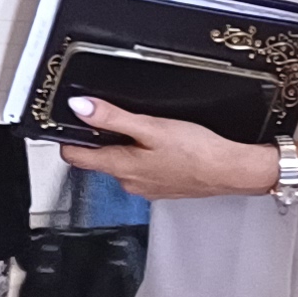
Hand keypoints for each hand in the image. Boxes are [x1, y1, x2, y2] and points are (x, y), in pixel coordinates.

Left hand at [56, 98, 279, 198]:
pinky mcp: (162, 187)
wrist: (231, 171)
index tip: (66, 122)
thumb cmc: (197, 151)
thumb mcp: (151, 127)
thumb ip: (112, 118)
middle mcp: (129, 183)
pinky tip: (162, 145)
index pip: (76, 157)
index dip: (68, 137)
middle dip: (101, 138)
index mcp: (121, 167)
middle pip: (99, 159)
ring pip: (122, 163)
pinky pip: (142, 170)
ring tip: (144, 128)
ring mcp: (146, 188)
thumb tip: (81, 108)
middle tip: (112, 116)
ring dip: (125, 147)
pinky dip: (145, 156)